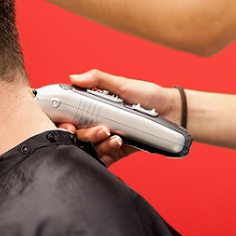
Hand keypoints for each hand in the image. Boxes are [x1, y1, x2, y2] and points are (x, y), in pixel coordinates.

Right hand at [58, 69, 181, 165]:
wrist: (172, 113)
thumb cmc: (148, 96)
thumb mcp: (123, 84)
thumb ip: (99, 79)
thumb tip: (75, 77)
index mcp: (92, 106)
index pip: (69, 116)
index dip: (62, 122)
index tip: (68, 125)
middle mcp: (95, 122)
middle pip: (77, 134)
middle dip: (84, 134)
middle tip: (100, 128)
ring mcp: (105, 138)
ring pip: (89, 148)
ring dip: (99, 143)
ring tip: (114, 136)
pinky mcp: (116, 151)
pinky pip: (104, 158)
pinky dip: (107, 153)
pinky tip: (118, 143)